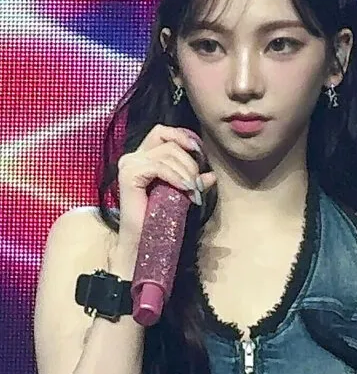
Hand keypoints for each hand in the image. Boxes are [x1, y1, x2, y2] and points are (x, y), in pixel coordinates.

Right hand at [116, 125, 216, 246]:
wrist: (143, 241)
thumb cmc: (159, 219)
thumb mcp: (180, 194)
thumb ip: (192, 181)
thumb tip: (211, 175)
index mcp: (142, 157)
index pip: (162, 133)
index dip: (182, 137)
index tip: (199, 150)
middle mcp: (132, 157)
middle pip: (168, 144)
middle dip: (189, 163)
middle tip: (197, 185)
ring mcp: (128, 165)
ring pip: (166, 154)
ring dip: (186, 173)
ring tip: (193, 192)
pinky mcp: (128, 175)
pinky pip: (159, 167)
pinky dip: (176, 177)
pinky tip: (185, 189)